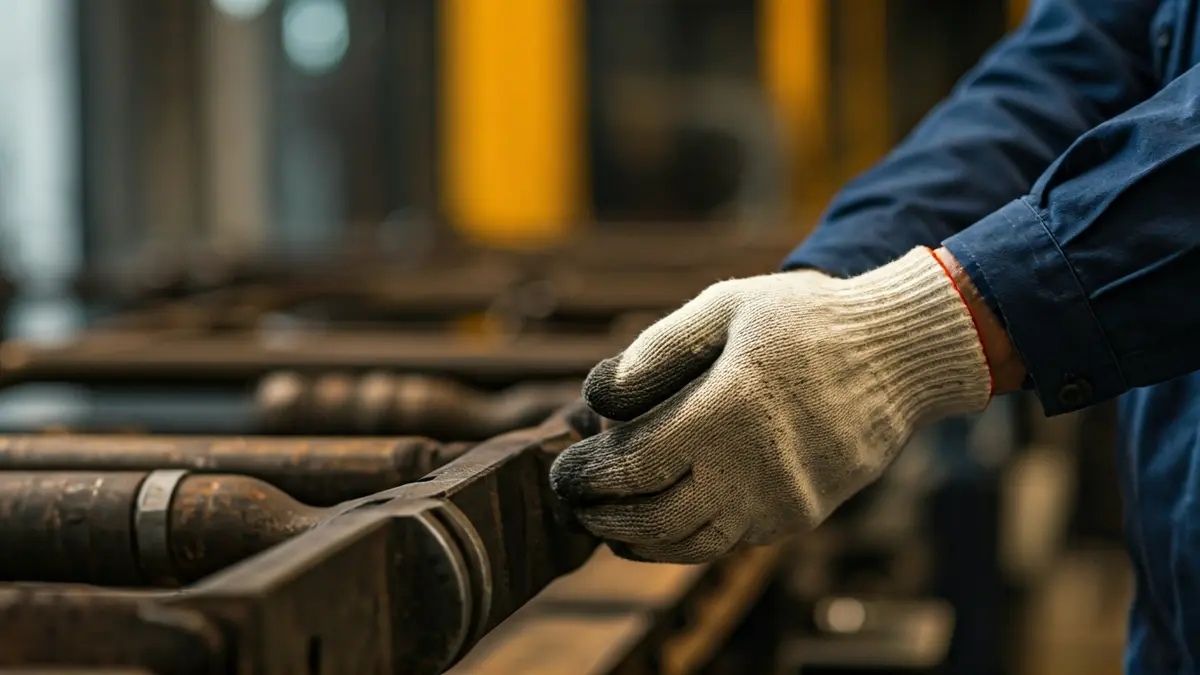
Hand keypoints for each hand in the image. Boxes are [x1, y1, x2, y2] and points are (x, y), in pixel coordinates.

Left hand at [550, 247, 995, 563]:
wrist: (898, 354)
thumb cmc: (803, 320)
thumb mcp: (726, 305)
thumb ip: (656, 348)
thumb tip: (597, 396)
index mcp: (731, 406)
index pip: (635, 464)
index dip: (588, 475)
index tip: (563, 469)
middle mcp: (756, 465)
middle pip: (654, 516)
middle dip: (601, 513)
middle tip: (572, 500)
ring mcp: (781, 499)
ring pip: (689, 543)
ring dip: (636, 539)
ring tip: (604, 522)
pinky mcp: (799, 516)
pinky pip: (726, 542)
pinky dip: (681, 541)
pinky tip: (657, 524)